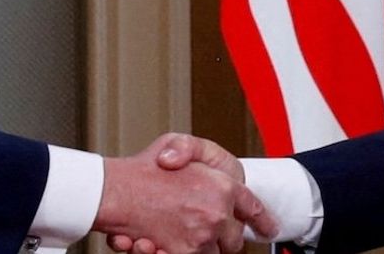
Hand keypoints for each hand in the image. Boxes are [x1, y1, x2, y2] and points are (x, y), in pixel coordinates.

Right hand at [95, 133, 276, 253]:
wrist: (113, 191)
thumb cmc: (142, 168)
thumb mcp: (176, 141)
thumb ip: (196, 151)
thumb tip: (209, 172)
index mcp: (224, 186)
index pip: (253, 208)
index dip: (263, 219)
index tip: (270, 228)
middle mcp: (216, 214)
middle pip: (234, 239)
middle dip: (224, 237)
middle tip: (206, 227)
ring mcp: (200, 237)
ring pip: (213, 253)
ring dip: (202, 247)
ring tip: (180, 231)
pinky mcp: (182, 253)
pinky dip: (179, 252)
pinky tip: (162, 242)